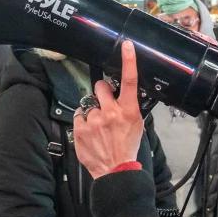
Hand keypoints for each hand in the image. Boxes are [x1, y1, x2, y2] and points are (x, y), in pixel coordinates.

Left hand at [72, 41, 144, 178]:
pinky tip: (91, 133)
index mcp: (128, 110)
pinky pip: (79, 116)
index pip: (129, 80)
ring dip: (93, 113)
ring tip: (99, 128)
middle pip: (100, 86)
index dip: (128, 60)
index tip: (126, 45)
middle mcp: (110, 112)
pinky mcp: (80, 129)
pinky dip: (83, 123)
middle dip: (101, 93)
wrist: (115, 171)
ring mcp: (94, 121)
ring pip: (89, 105)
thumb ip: (129, 108)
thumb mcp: (137, 126)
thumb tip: (123, 95)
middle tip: (105, 106)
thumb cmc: (128, 148)